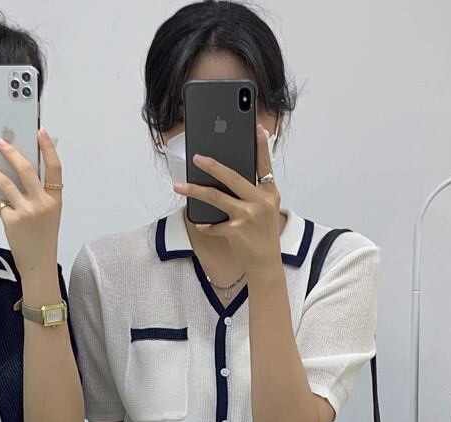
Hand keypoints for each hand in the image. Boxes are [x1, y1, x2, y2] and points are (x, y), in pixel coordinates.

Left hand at [0, 128, 61, 278]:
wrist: (39, 265)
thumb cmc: (43, 239)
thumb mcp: (50, 214)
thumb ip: (41, 194)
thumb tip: (20, 173)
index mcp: (56, 199)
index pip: (55, 167)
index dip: (48, 147)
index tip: (40, 131)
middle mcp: (43, 203)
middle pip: (26, 169)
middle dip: (11, 152)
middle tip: (0, 141)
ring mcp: (28, 211)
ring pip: (6, 183)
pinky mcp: (13, 220)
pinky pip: (0, 204)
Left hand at [172, 121, 281, 276]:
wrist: (266, 265)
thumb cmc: (263, 237)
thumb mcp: (265, 211)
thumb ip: (254, 193)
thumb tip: (230, 178)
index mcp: (270, 194)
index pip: (265, 165)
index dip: (261, 146)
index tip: (255, 127)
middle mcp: (261, 202)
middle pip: (232, 177)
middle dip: (212, 165)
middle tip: (196, 157)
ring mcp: (248, 216)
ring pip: (216, 197)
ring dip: (194, 191)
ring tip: (179, 187)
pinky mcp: (236, 231)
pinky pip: (214, 224)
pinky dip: (206, 225)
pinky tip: (200, 223)